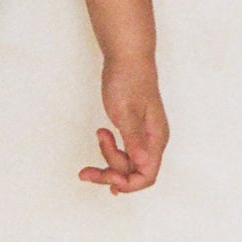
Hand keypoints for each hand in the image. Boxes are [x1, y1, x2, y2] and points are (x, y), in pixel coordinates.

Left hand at [80, 56, 166, 193]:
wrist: (128, 57)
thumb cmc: (128, 80)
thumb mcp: (126, 112)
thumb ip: (134, 140)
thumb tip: (143, 164)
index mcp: (155, 139)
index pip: (146, 176)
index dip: (126, 183)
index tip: (105, 177)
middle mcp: (153, 141)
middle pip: (134, 173)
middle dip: (110, 173)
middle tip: (86, 171)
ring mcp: (145, 136)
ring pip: (127, 162)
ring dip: (109, 158)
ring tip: (99, 134)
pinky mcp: (135, 129)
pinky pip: (125, 151)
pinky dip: (111, 150)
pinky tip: (102, 139)